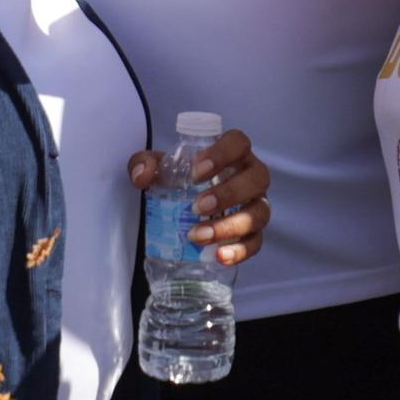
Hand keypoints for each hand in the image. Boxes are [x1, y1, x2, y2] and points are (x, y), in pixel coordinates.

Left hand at [130, 126, 269, 265]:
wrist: (188, 208)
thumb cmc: (182, 180)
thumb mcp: (159, 169)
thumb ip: (144, 164)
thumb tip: (141, 176)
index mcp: (233, 154)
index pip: (239, 142)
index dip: (222, 154)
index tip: (196, 172)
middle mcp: (251, 177)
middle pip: (257, 178)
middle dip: (228, 193)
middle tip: (198, 207)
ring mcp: (256, 205)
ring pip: (258, 213)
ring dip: (230, 226)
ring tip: (198, 236)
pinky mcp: (254, 233)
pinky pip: (256, 242)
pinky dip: (239, 251)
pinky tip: (219, 256)